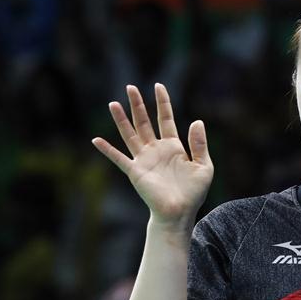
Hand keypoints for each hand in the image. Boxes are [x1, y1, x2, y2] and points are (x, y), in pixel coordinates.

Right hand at [93, 84, 212, 226]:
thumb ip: (199, 144)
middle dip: (138, 105)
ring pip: (130, 134)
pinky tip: (96, 140)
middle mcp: (156, 150)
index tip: (158, 86)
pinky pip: (119, 158)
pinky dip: (107, 150)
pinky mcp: (135, 172)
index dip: (163, 103)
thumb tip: (197, 121)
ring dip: (121, 120)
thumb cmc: (193, 193)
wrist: (180, 213)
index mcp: (173, 146)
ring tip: (113, 103)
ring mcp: (144, 160)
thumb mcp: (204, 166)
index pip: (165, 119)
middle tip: (130, 87)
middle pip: (144, 122)